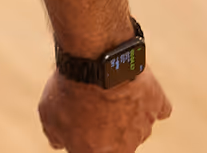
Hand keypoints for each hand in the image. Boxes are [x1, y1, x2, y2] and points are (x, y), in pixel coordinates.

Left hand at [38, 67, 171, 151]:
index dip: (83, 139)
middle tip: (88, 105)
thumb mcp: (49, 116)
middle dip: (103, 129)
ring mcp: (145, 126)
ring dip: (123, 113)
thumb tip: (60, 143)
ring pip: (136, 126)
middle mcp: (126, 147)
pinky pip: (156, 108)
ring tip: (105, 89)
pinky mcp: (158, 105)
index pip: (92, 151)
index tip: (77, 124)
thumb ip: (56, 136)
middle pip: (117, 144)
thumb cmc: (69, 90)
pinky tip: (135, 89)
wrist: (96, 62)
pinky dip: (148, 102)